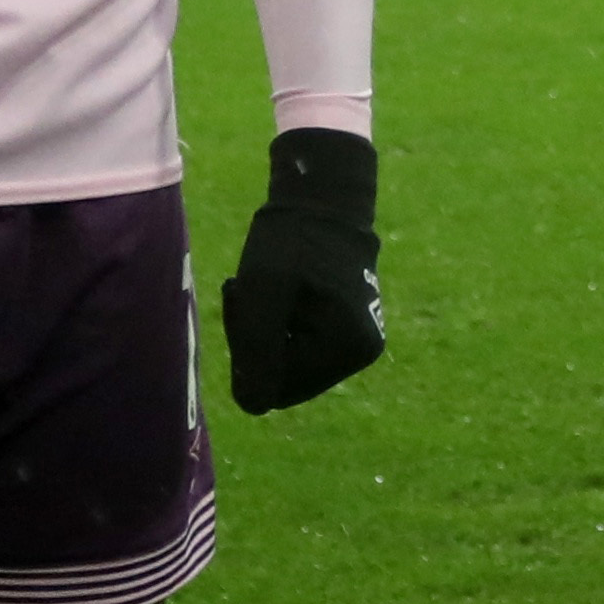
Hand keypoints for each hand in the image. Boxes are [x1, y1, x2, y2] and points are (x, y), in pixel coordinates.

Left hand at [221, 128, 385, 413]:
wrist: (324, 197)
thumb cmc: (291, 240)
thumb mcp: (263, 292)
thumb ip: (256, 351)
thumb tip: (255, 406)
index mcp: (346, 348)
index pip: (273, 388)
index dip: (246, 352)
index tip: (242, 298)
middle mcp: (361, 354)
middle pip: (283, 380)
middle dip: (256, 341)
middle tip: (246, 290)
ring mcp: (358, 343)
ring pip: (288, 365)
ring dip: (265, 331)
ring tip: (263, 286)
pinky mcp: (349, 329)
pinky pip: (300, 348)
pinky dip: (280, 324)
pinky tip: (281, 290)